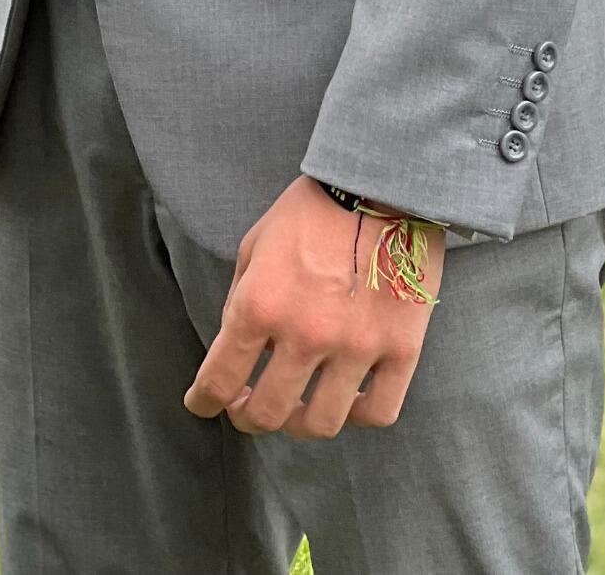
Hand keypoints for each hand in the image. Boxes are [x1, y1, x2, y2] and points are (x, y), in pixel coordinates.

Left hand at [184, 177, 443, 439]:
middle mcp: (305, 333)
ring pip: (322, 423)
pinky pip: (377, 412)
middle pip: (268, 413)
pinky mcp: (401, 349)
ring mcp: (356, 346)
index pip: (219, 379)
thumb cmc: (312, 208)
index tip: (202, 404)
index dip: (204, 400)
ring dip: (300, 423)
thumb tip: (237, 349)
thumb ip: (241, 300)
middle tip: (248, 409)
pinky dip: (357, 415)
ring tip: (297, 408)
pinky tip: (346, 400)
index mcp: (261, 304)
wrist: (381, 180)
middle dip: (248, 417)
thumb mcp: (256, 244)